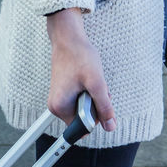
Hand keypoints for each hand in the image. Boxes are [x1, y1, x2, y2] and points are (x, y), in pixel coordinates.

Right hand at [46, 8, 116, 130]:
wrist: (68, 38)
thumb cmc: (79, 56)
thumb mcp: (97, 82)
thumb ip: (104, 106)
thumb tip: (110, 126)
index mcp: (60, 108)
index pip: (82, 128)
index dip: (95, 117)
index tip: (96, 99)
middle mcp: (56, 107)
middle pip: (83, 118)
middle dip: (95, 106)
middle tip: (96, 87)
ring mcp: (59, 99)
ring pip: (83, 109)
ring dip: (93, 98)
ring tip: (91, 81)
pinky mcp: (63, 93)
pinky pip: (79, 101)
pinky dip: (88, 93)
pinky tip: (87, 80)